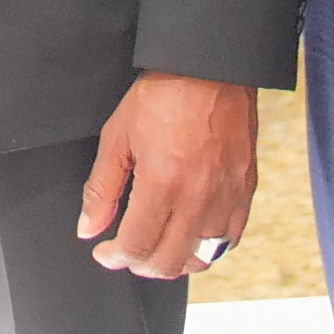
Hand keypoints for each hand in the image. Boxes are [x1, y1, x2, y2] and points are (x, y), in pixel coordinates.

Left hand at [77, 72, 257, 278]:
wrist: (210, 67)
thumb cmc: (164, 94)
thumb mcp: (118, 137)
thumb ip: (101, 189)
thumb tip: (88, 228)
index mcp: (163, 184)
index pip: (137, 247)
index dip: (115, 257)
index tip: (105, 251)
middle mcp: (198, 198)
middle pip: (169, 262)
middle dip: (141, 265)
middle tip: (127, 253)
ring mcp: (227, 196)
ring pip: (202, 257)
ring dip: (175, 261)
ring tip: (158, 247)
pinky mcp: (245, 189)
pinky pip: (230, 238)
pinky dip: (208, 246)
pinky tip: (190, 236)